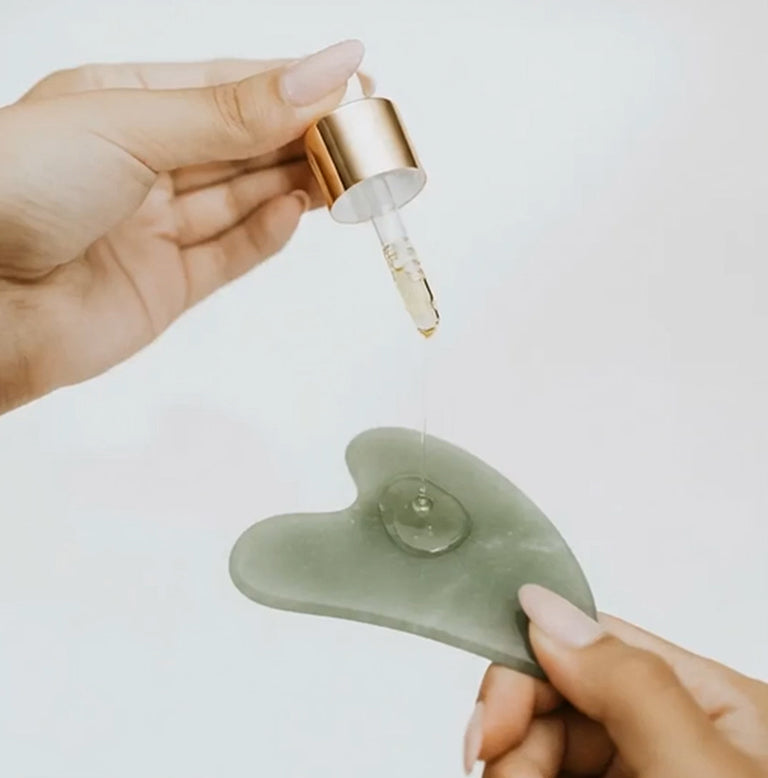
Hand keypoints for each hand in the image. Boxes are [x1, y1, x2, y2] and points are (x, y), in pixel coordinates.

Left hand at [0, 41, 367, 412]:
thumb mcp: (133, 127)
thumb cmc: (19, 189)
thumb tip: (324, 72)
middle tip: (364, 134)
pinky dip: (265, 235)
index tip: (353, 83)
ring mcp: (154, 229)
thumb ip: (233, 113)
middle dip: (302, 137)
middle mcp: (140, 164)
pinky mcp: (164, 288)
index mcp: (122, 105)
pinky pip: (228, 255)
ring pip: (242, 199)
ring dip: (296, 184)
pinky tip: (299, 211)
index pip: (226, 88)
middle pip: (241, 146)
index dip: (290, 86)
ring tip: (349, 173)